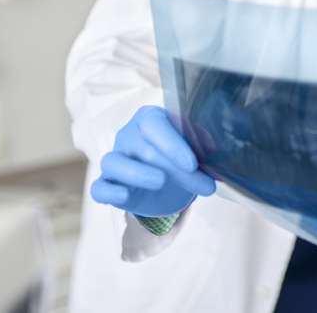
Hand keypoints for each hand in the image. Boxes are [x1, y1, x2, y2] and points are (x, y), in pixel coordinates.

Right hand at [90, 106, 215, 216]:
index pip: (155, 126)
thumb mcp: (196, 150)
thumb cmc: (181, 158)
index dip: (172, 144)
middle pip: (144, 148)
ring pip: (113, 161)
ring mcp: (116, 158)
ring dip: (136, 173)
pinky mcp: (109, 183)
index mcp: (150, 119)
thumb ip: (204, 149)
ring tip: (160, 181)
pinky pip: (99, 186)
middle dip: (175, 169)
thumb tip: (217, 157)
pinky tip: (124, 196)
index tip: (192, 163)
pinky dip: (109, 191)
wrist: (169, 182)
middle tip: (201, 184)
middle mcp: (128, 135)